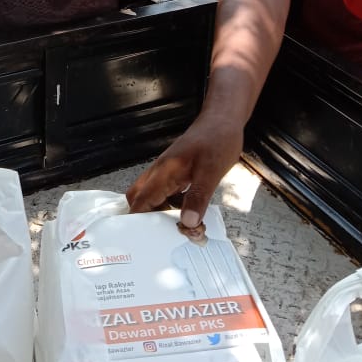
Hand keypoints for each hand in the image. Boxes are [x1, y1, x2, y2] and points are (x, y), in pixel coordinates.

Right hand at [126, 117, 243, 225]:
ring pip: (152, 195)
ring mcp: (167, 170)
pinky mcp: (176, 170)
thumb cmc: (217, 141)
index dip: (139, 222)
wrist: (223, 119)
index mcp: (164, 173)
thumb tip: (187, 224)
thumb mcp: (211, 172)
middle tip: (166, 234)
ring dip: (161, 212)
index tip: (147, 242)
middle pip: (138, 198)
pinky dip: (171, 204)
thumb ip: (197, 198)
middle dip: (147, 218)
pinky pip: (165, 191)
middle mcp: (160, 172)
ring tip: (181, 227)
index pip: (140, 201)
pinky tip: (188, 212)